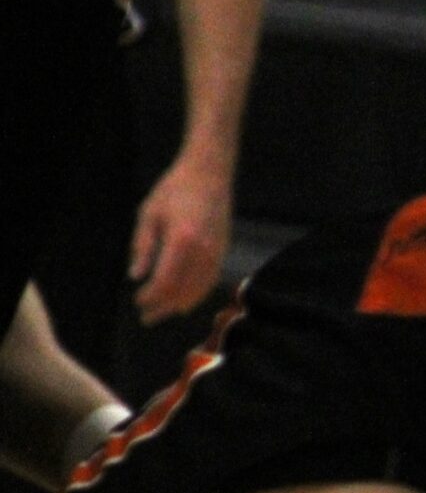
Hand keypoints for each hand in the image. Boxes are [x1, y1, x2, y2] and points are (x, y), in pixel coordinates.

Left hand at [129, 154, 233, 325]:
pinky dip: (197, 294)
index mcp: (181, 241)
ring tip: (165, 312)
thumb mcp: (148, 214)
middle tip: (147, 318)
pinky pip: (211, 280)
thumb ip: (142, 247)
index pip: (166, 281)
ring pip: (200, 290)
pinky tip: (185, 299)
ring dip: (180, 304)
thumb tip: (136, 276)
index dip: (151, 297)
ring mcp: (217, 252)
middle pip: (183, 291)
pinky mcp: (223, 250)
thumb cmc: (173, 190)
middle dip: (164, 307)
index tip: (138, 303)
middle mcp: (203, 251)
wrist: (209, 174)